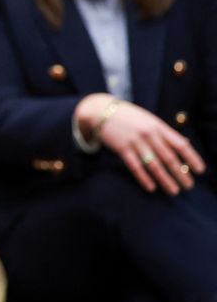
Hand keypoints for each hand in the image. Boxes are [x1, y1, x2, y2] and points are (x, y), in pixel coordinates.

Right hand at [76, 94, 205, 194]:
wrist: (101, 110)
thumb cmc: (129, 116)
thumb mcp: (149, 120)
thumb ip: (166, 132)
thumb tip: (185, 144)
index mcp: (158, 126)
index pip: (180, 144)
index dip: (192, 158)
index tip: (200, 170)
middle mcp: (149, 134)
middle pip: (169, 157)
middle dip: (181, 173)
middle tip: (189, 186)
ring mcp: (135, 142)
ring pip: (154, 165)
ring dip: (165, 179)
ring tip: (174, 191)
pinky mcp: (122, 149)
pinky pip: (135, 167)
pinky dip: (144, 178)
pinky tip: (151, 187)